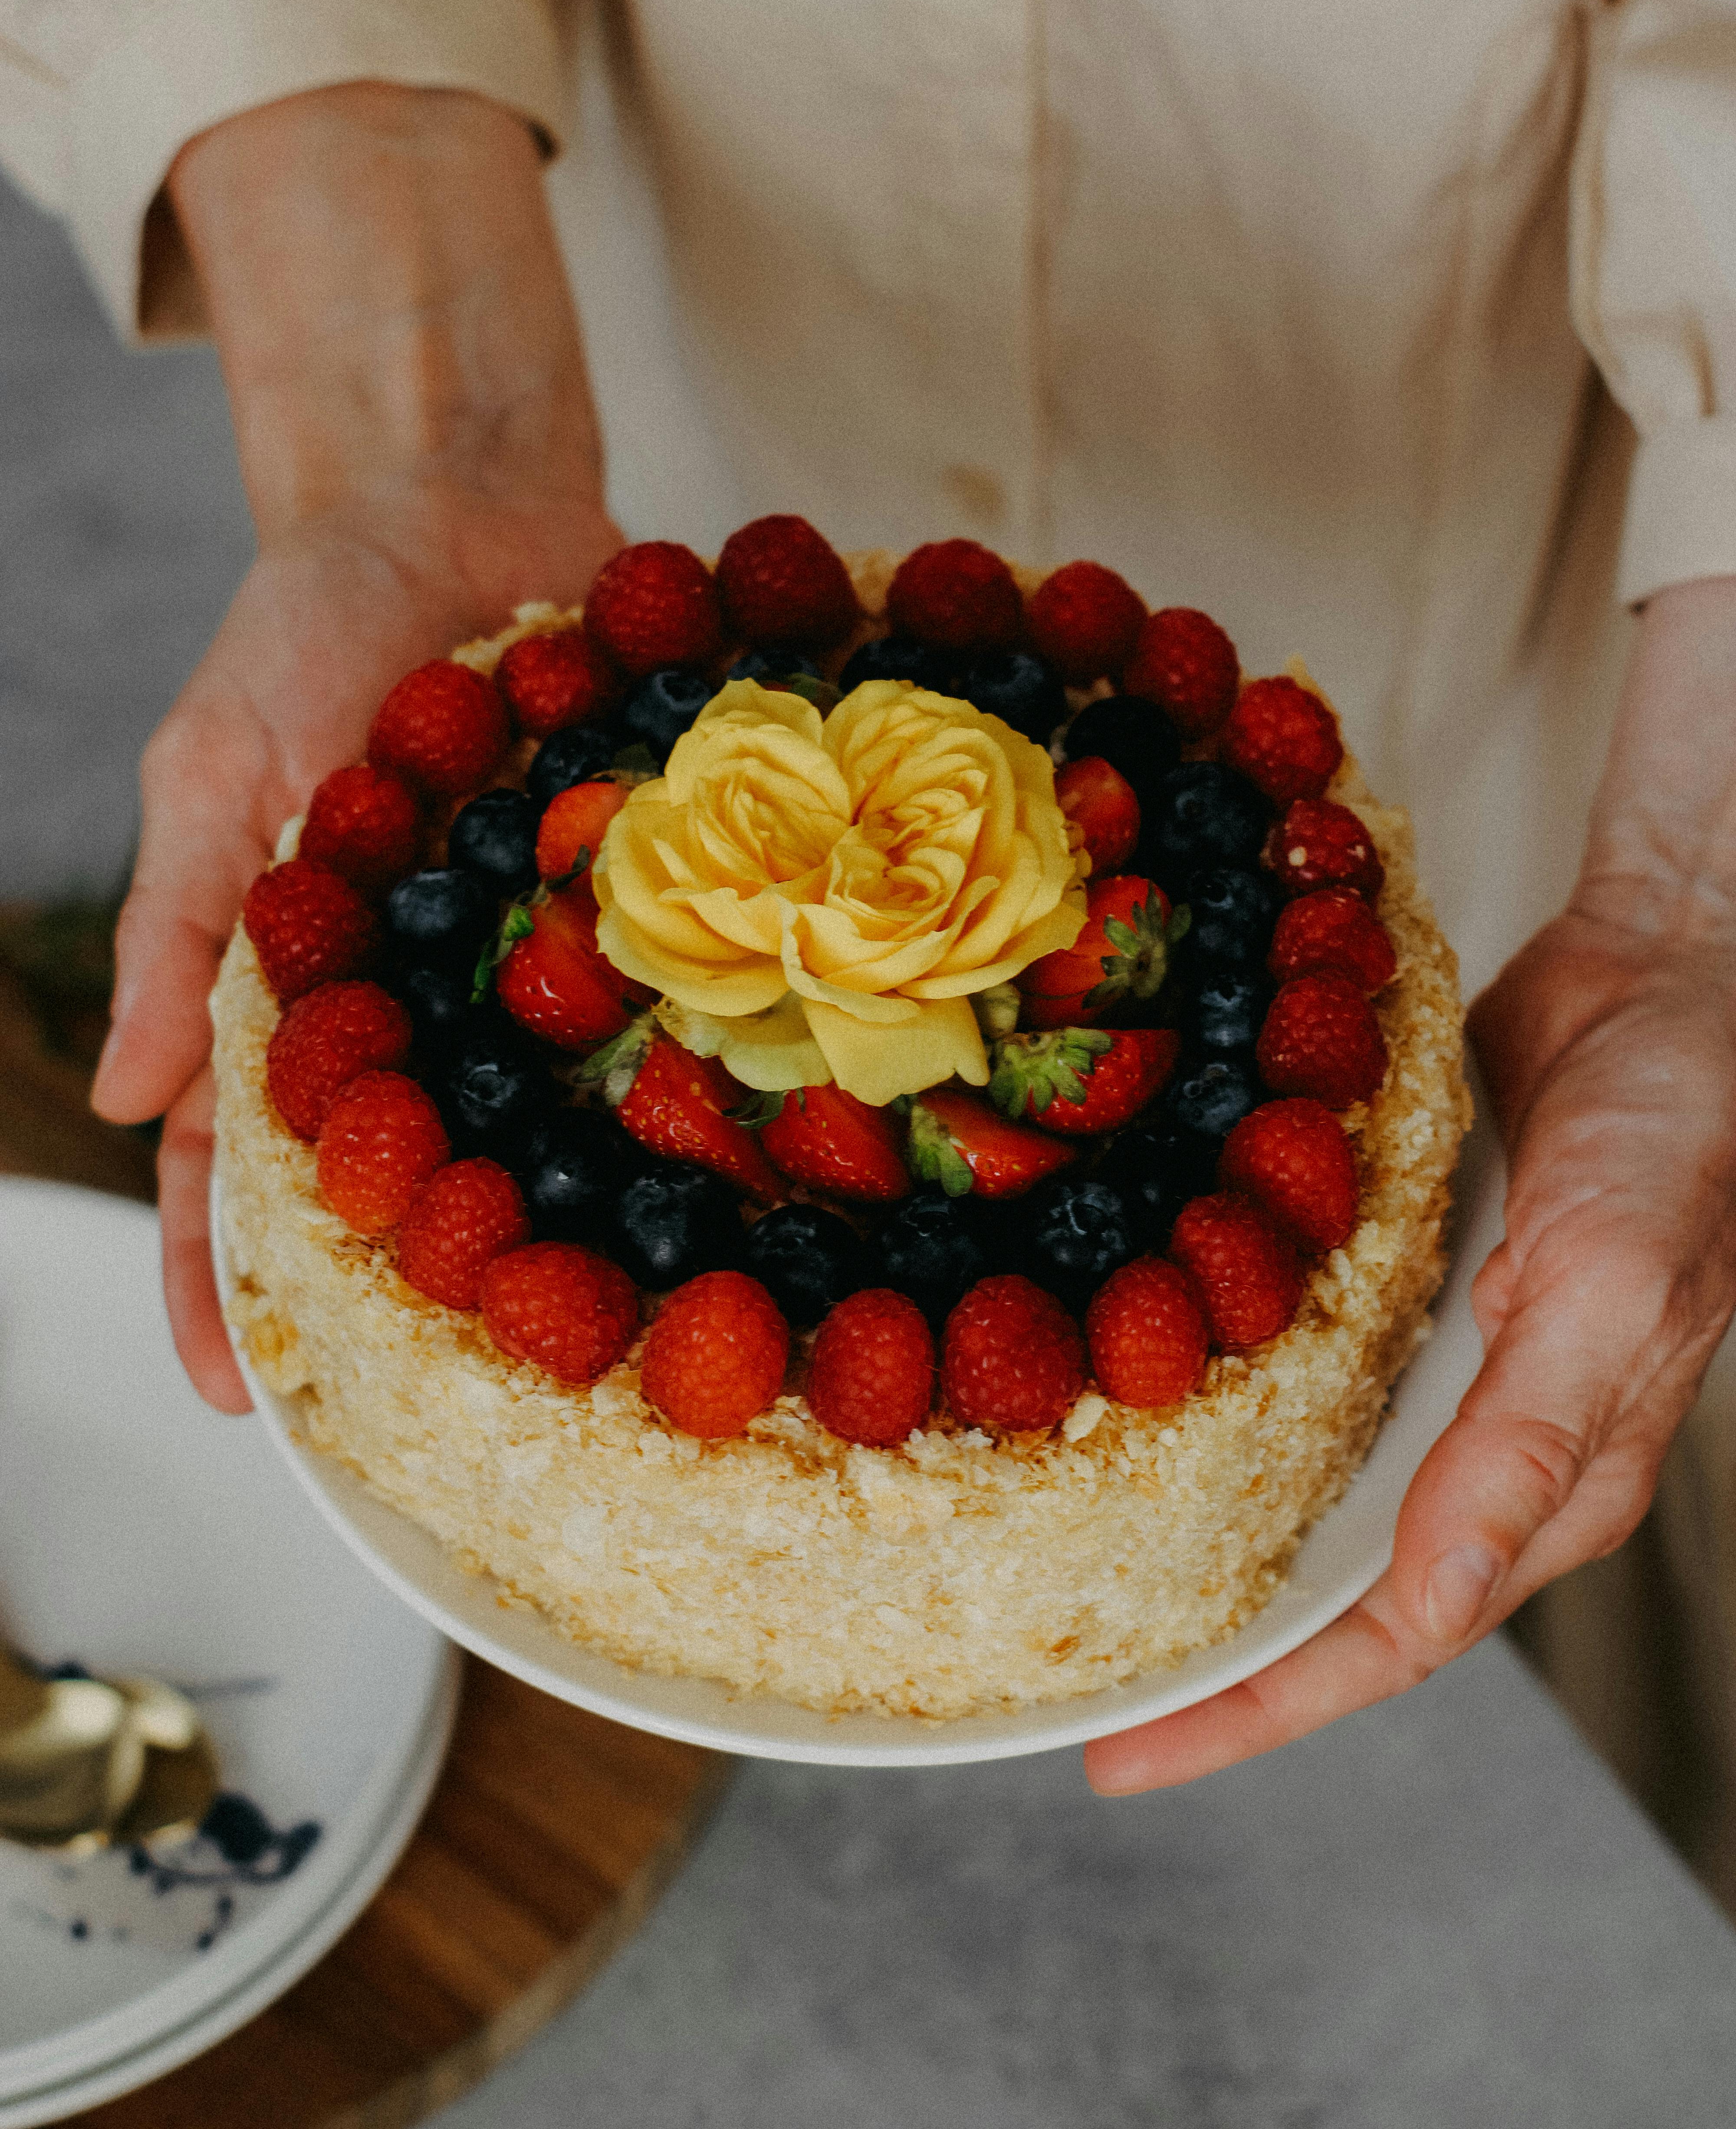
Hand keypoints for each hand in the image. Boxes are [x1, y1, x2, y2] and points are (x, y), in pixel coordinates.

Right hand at [91, 84, 622, 1410]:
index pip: (230, 1157)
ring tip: (580, 1334)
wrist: (456, 499)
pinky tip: (711, 1160)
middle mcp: (407, 990)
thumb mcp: (212, 766)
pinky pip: (635, 1003)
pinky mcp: (616, 895)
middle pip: (385, 1170)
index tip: (232, 1397)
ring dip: (539, 1215)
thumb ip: (182, 926)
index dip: (218, 1279)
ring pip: (519, 1117)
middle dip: (392, 1289)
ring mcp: (516, 956)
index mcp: (286, 974)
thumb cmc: (307, 623)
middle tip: (426, 1414)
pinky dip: (661, 1072)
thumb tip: (122, 1101)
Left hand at [1085, 575, 1735, 1793]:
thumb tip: (1432, 1602)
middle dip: (1199, 1650)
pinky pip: (1290, 1363)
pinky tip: (1114, 1386)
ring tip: (1060, 1569)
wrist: (1659, 980)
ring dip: (1186, 1532)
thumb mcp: (1606, 1293)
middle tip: (1060, 1689)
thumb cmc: (1672, 1136)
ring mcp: (1432, 1363)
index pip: (1386, 1639)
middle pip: (1321, 1585)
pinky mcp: (1392, 1279)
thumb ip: (1524, 1445)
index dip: (1255, 1706)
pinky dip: (1205, 1389)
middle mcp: (1479, 1444)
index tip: (1126, 1755)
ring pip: (1294, 1483)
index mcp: (1547, 1486)